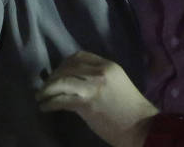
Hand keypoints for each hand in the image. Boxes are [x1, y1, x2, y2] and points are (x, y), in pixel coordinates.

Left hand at [36, 51, 157, 146]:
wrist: (142, 127)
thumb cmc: (132, 110)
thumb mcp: (118, 85)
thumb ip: (100, 79)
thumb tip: (77, 82)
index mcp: (109, 66)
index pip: (80, 56)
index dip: (65, 63)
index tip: (58, 72)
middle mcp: (100, 73)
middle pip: (68, 67)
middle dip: (53, 76)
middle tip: (46, 86)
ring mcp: (93, 88)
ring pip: (62, 81)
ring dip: (47, 89)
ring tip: (41, 97)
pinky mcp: (87, 104)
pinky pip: (61, 100)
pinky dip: (50, 103)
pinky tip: (45, 107)